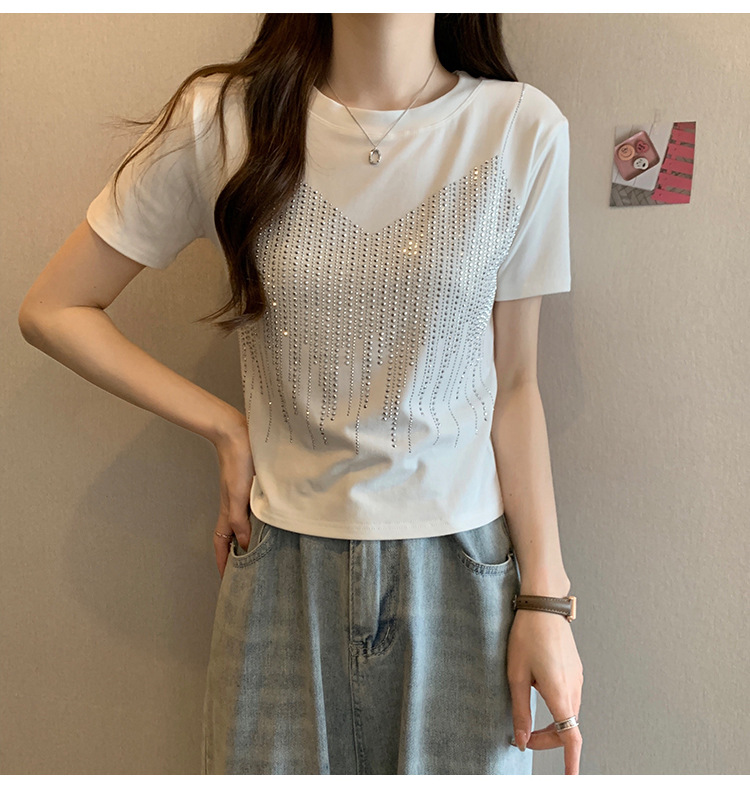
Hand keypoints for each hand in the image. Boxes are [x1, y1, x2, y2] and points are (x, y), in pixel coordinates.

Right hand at [211, 420, 254, 578]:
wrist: (238, 436)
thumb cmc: (238, 464)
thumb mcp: (238, 495)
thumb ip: (240, 520)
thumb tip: (245, 545)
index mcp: (228, 512)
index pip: (222, 544)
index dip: (222, 562)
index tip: (225, 581)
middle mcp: (234, 507)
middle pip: (231, 538)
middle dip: (235, 556)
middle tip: (246, 572)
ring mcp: (242, 498)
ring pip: (243, 525)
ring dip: (247, 540)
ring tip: (259, 554)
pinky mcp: (251, 488)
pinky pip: (252, 512)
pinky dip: (257, 523)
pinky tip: (268, 523)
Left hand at [507, 608, 583, 774]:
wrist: (543, 605)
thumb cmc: (527, 635)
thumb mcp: (515, 674)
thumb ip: (520, 711)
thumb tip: (522, 740)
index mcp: (559, 693)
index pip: (571, 737)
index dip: (570, 762)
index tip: (569, 779)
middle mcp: (574, 688)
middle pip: (567, 729)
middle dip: (547, 740)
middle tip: (523, 738)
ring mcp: (577, 678)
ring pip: (568, 713)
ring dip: (552, 723)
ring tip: (527, 716)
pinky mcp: (575, 669)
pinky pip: (569, 697)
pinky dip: (556, 706)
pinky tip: (537, 690)